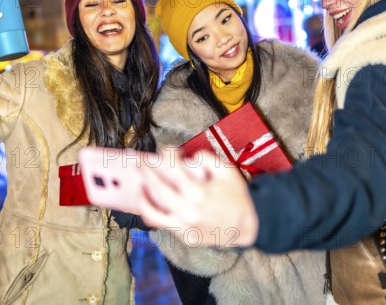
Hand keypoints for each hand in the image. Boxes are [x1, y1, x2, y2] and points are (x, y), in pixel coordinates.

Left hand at [139, 150, 258, 247]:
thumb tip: (187, 157)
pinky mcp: (183, 236)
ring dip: (142, 194)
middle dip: (146, 169)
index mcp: (198, 192)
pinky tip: (148, 200)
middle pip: (157, 186)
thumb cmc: (236, 196)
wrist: (247, 226)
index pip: (173, 167)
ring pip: (151, 211)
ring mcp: (183, 226)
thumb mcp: (227, 170)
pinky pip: (160, 224)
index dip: (166, 153)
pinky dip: (152, 211)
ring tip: (139, 183)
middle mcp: (187, 211)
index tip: (167, 149)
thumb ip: (206, 158)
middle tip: (142, 161)